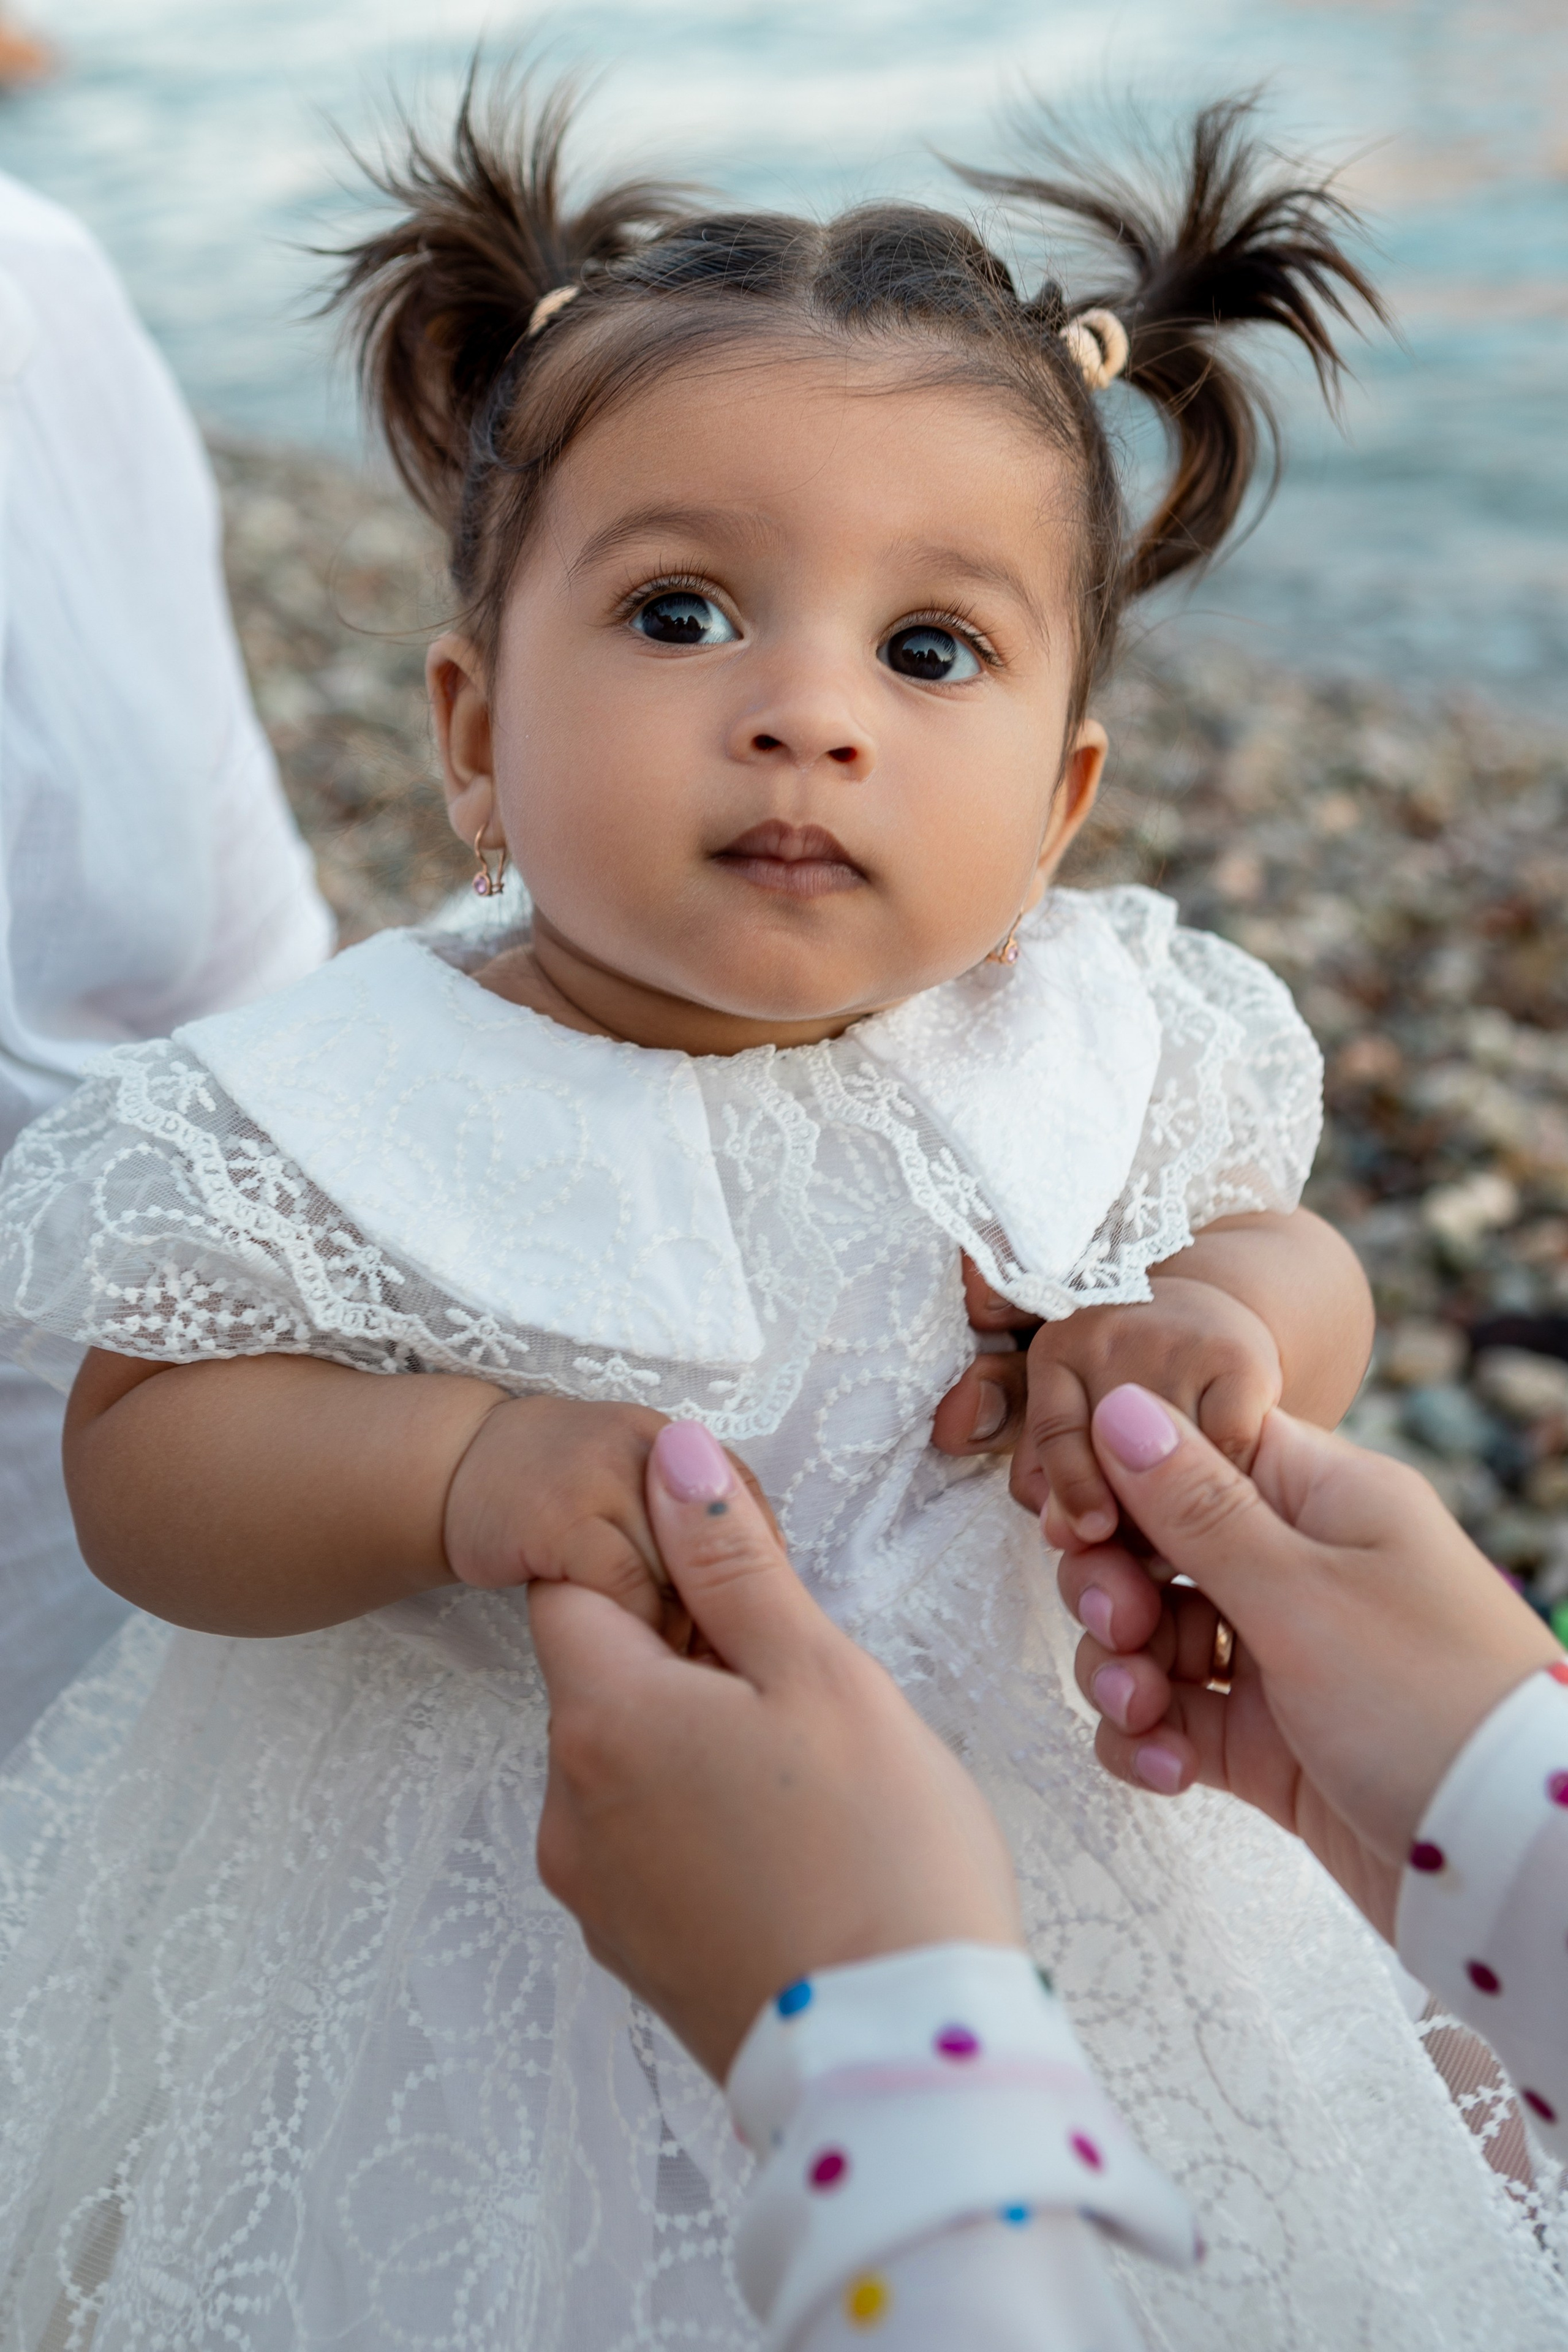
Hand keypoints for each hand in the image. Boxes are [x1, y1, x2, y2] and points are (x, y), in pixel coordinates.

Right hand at [445, 1394, 765, 1644]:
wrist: (459, 1462)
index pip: (750, 1518)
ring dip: (676, 1624)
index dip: (750, 1586)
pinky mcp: (562, 1515)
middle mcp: (655, 1446)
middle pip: (720, 1548)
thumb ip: (697, 1531)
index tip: (735, 1635)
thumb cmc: (564, 1495)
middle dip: (716, 1610)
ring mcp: (607, 1474)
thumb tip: (767, 1608)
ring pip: (679, 1571)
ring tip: (659, 1656)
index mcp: (685, 1445)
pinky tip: (615, 1640)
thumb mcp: (642, 1491)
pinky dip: (632, 1624)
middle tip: (702, 1658)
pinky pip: (626, 1586)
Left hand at [530, 1418, 1022, 2079]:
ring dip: (696, 1746)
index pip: (573, 1589)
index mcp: (601, 1719)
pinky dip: (701, 1827)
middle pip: (601, 1682)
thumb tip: (668, 1453)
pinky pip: (647, 1849)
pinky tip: (792, 1851)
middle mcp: (566, 1809)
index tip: (743, 1604)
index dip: (655, 1573)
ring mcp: (595, 1895)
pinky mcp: (635, 1958)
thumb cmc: (878, 1849)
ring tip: (809, 1783)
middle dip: (685, 1663)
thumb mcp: (817, 1672)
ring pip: (626, 1766)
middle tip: (802, 1697)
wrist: (903, 2061)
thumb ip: (731, 1559)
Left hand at [1015, 1277, 1279, 1547]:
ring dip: (1185, 1507)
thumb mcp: (1076, 1412)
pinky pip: (1232, 1451)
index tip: (1093, 1535)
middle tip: (1151, 1544)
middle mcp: (1110, 1335)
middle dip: (1132, 1515)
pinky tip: (1233, 1482)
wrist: (1207, 1317)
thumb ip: (1052, 1477)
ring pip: (1176, 1462)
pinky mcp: (1239, 1359)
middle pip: (1117, 1456)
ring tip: (1192, 1515)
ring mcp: (1176, 1343)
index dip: (1072, 1490)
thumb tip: (1062, 1535)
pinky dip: (1234, 1478)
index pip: (1055, 1432)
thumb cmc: (1129, 1382)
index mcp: (1058, 1349)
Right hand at [1058, 1385, 1559, 1936]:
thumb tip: (1119, 1404)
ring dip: (1125, 1672)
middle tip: (1120, 1627)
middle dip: (1115, 1588)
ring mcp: (1281, 1657)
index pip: (1196, 1450)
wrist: (1508, 1862)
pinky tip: (1169, 1768)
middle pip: (1159, 1547)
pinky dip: (1153, 1739)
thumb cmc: (1431, 1703)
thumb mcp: (1302, 1593)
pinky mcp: (1266, 1741)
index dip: (1126, 1483)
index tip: (1083, 1523)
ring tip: (1144, 1711)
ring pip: (1155, 1638)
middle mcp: (1301, 1568)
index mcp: (1324, 1501)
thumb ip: (1196, 1507)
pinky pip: (1175, 1717)